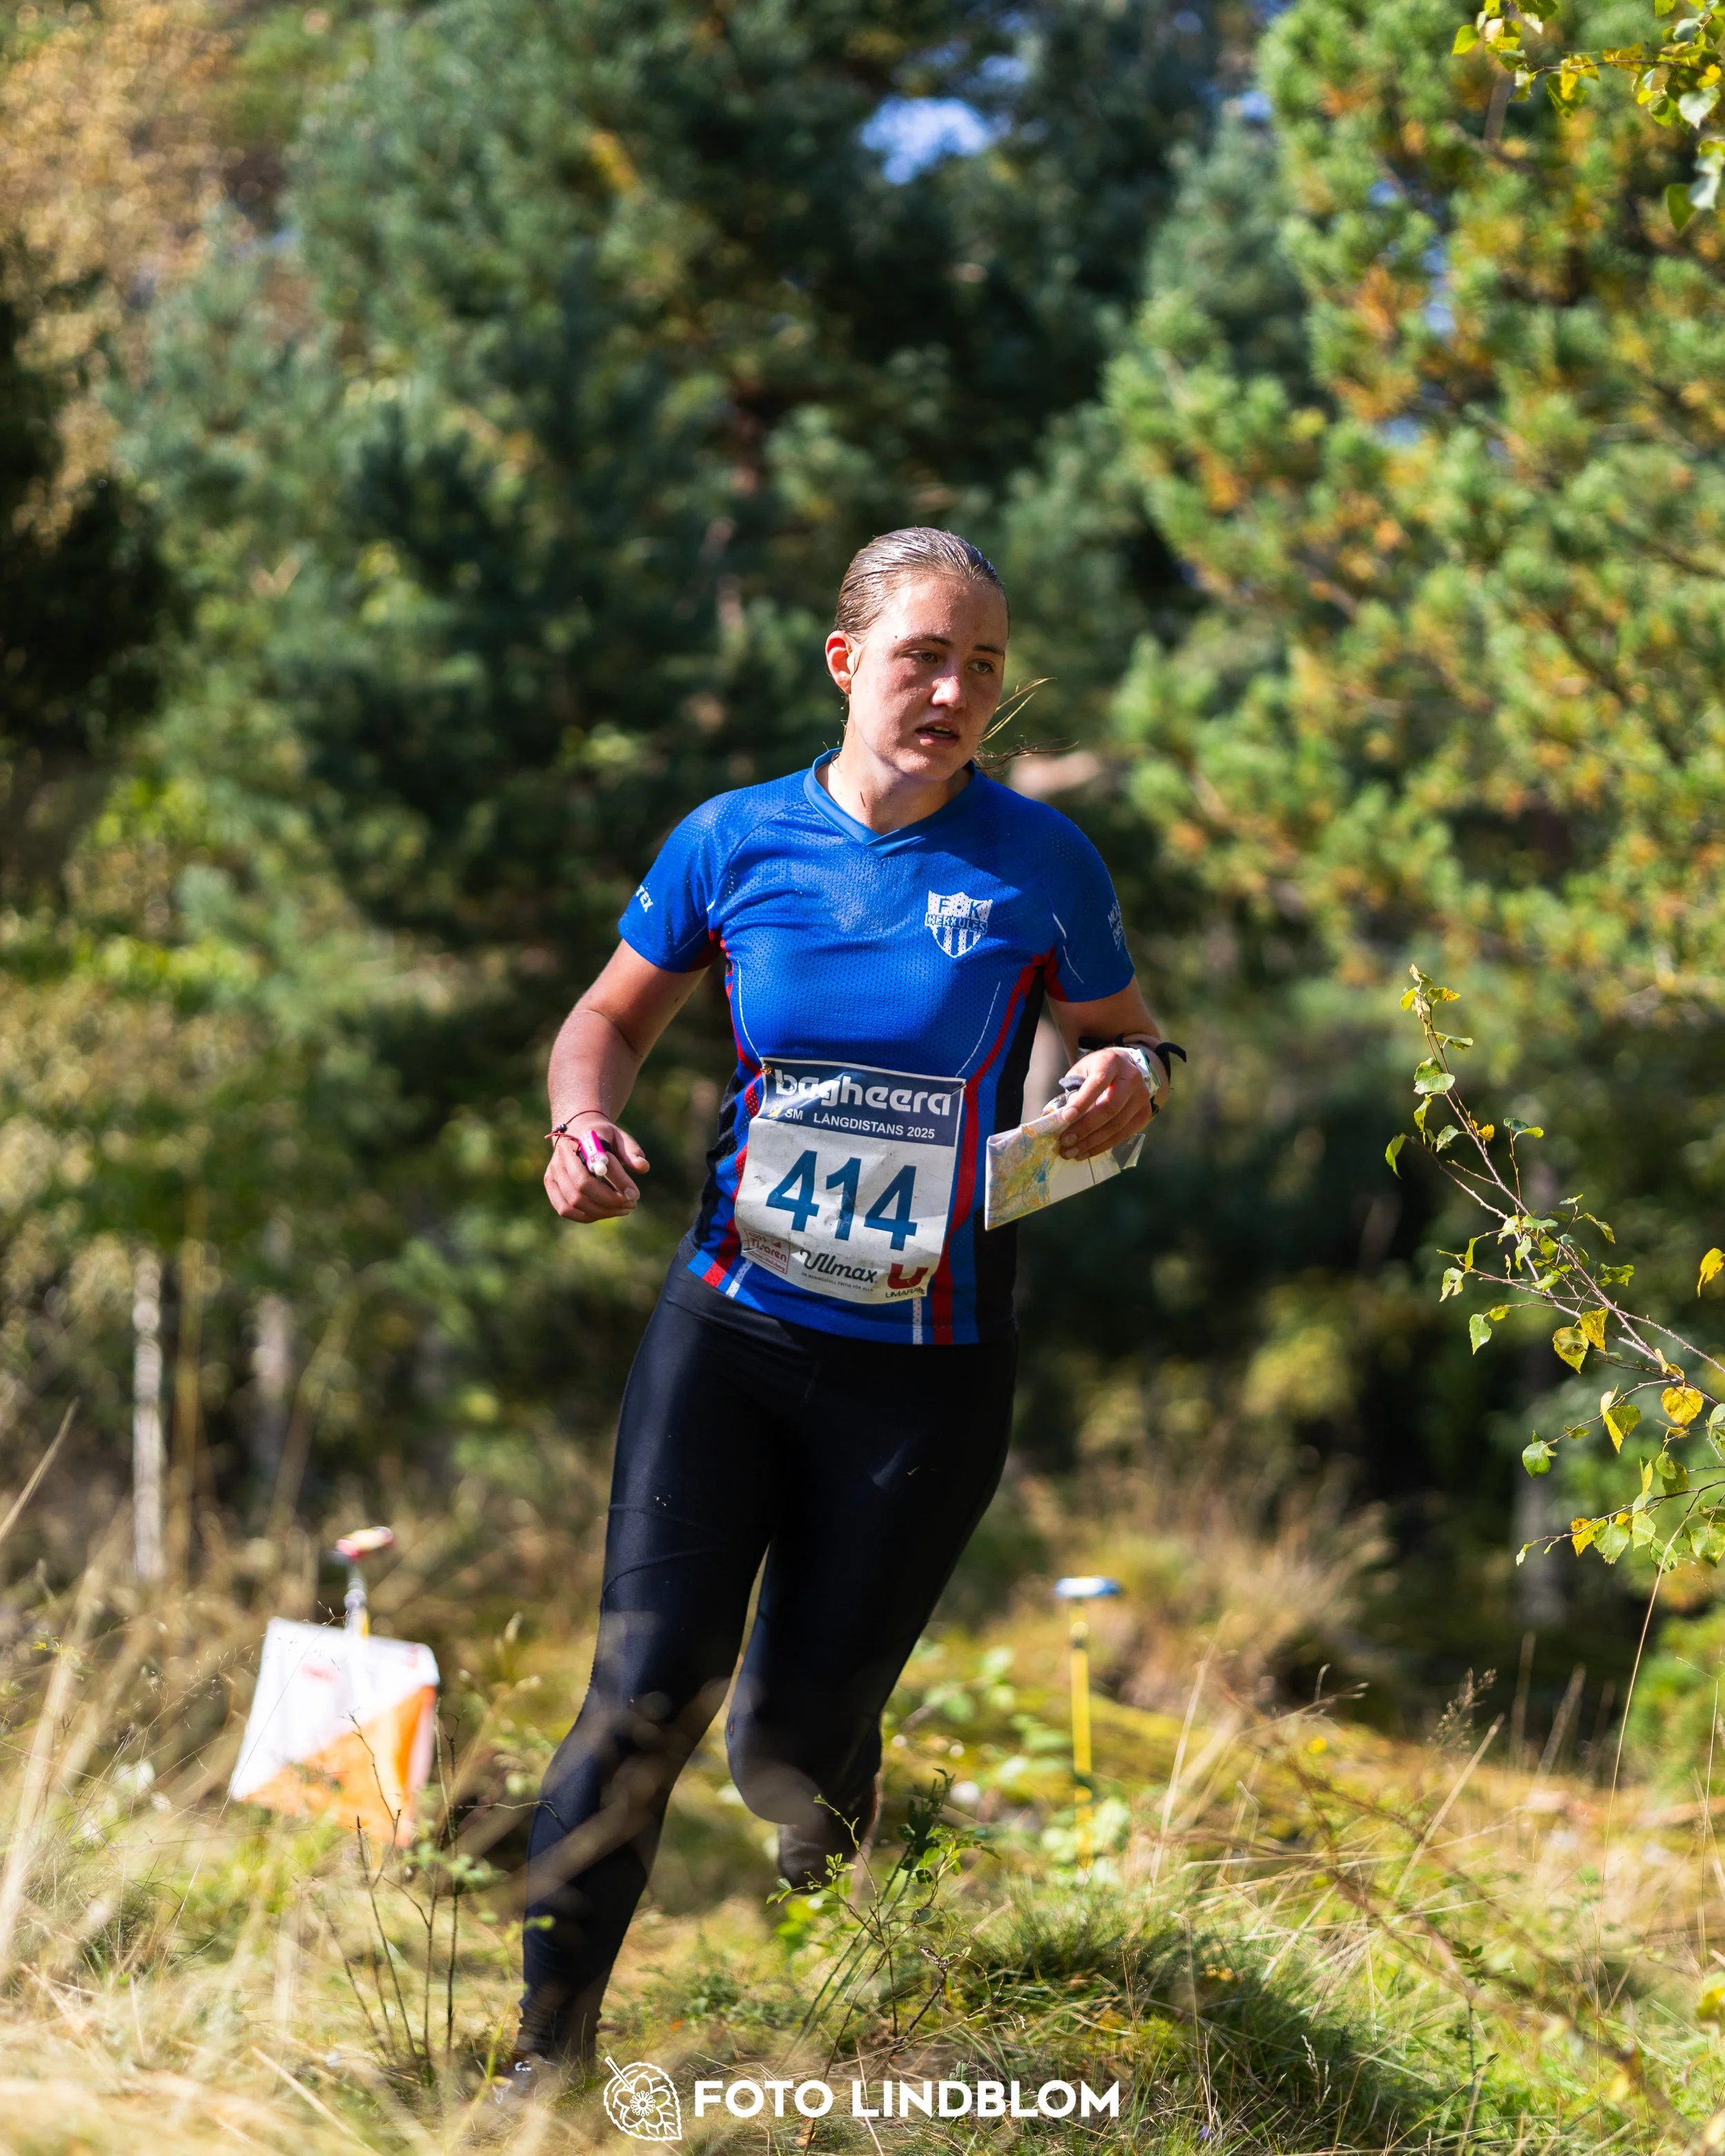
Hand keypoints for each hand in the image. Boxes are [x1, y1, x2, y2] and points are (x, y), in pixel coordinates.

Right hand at [544, 1115, 650, 1220]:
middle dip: (610, 1201)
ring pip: (574, 1201)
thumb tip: (643, 1167)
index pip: (600, 1164)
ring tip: (622, 1210)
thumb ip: (631, 1151)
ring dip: (601, 1212)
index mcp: (584, 1139)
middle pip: (583, 1185)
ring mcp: (553, 1170)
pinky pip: (565, 1209)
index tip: (635, 1194)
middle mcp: (564, 1155)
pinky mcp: (550, 1184)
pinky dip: (586, 1216)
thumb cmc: (603, 1137)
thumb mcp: (620, 1137)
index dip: (619, 1182)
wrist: (577, 1132)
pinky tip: (604, 1213)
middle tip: (631, 1205)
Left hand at [1056, 1046, 1159, 1160]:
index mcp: (1111, 1063)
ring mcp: (1141, 1097)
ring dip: (1092, 1142)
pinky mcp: (1144, 1114)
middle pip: (1110, 1108)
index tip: (1065, 1118)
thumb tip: (1062, 1119)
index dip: (1082, 1102)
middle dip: (1085, 1128)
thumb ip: (1074, 1091)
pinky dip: (1103, 1145)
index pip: (1098, 1083)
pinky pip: (1124, 1134)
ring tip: (1072, 1152)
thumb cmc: (1096, 1071)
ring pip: (1117, 1125)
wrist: (1125, 1068)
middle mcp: (1131, 1078)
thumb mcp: (1082, 1072)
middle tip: (1066, 1141)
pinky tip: (1087, 1151)